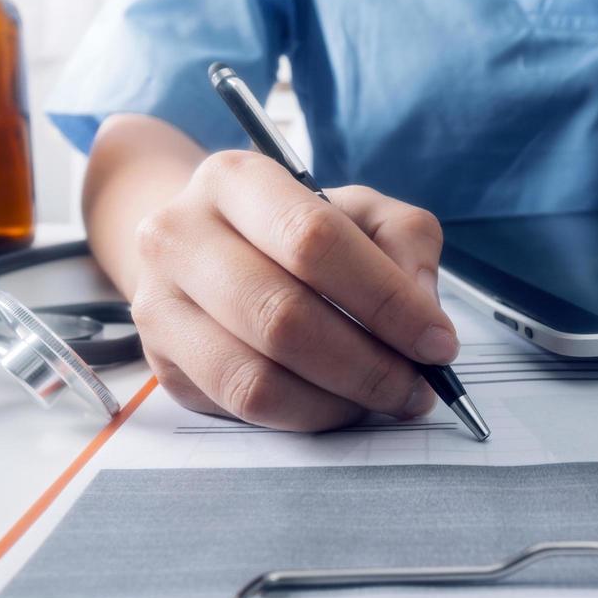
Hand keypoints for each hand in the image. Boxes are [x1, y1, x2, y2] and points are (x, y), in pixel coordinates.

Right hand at [129, 150, 456, 430]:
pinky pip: (240, 408)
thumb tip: (423, 311)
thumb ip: (404, 242)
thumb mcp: (356, 209)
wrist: (199, 245)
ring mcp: (160, 304)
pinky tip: (336, 403)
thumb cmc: (291, 228)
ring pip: (255, 377)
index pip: (313, 240)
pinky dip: (303, 416)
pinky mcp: (162, 362)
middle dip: (367, 364)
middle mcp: (180, 236)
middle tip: (416, 387)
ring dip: (337, 401)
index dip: (385, 299)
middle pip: (281, 316)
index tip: (437, 342)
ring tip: (382, 399)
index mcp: (234, 180)